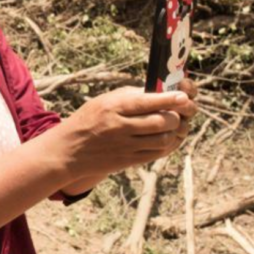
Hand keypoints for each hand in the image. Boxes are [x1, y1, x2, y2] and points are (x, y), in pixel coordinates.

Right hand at [57, 84, 198, 180]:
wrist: (70, 150)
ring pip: (163, 139)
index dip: (170, 99)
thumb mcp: (104, 100)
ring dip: (174, 131)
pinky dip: (169, 144)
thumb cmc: (90, 119)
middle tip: (179, 111)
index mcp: (113, 107)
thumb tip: (162, 92)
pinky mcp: (129, 161)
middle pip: (161, 122)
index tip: (184, 96)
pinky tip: (168, 137)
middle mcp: (120, 127)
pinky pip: (158, 153)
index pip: (147, 102)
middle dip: (176, 116)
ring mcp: (125, 146)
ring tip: (173, 124)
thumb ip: (131, 96)